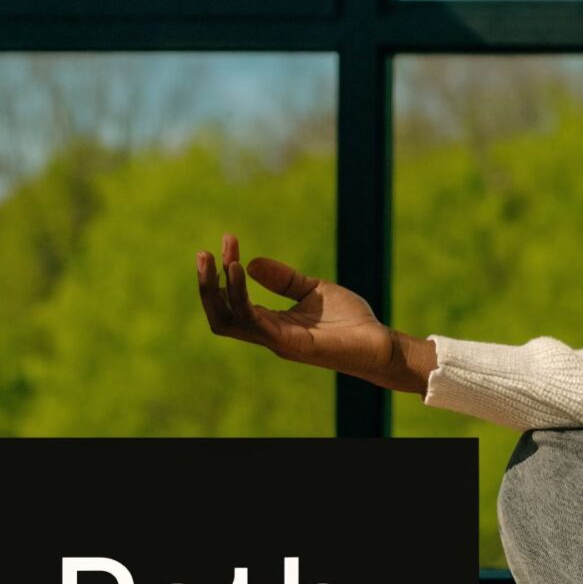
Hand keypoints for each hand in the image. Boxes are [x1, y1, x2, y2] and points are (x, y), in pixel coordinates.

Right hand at [194, 232, 409, 388]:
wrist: (380, 343)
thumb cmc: (350, 321)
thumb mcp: (313, 290)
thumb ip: (284, 279)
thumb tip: (251, 263)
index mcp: (271, 323)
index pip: (233, 302)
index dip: (223, 273)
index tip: (229, 240)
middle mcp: (268, 334)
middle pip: (220, 316)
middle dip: (206, 286)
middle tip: (202, 253)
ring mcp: (276, 341)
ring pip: (228, 321)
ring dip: (217, 289)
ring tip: (218, 258)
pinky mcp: (289, 344)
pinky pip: (253, 321)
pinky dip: (240, 296)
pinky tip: (239, 270)